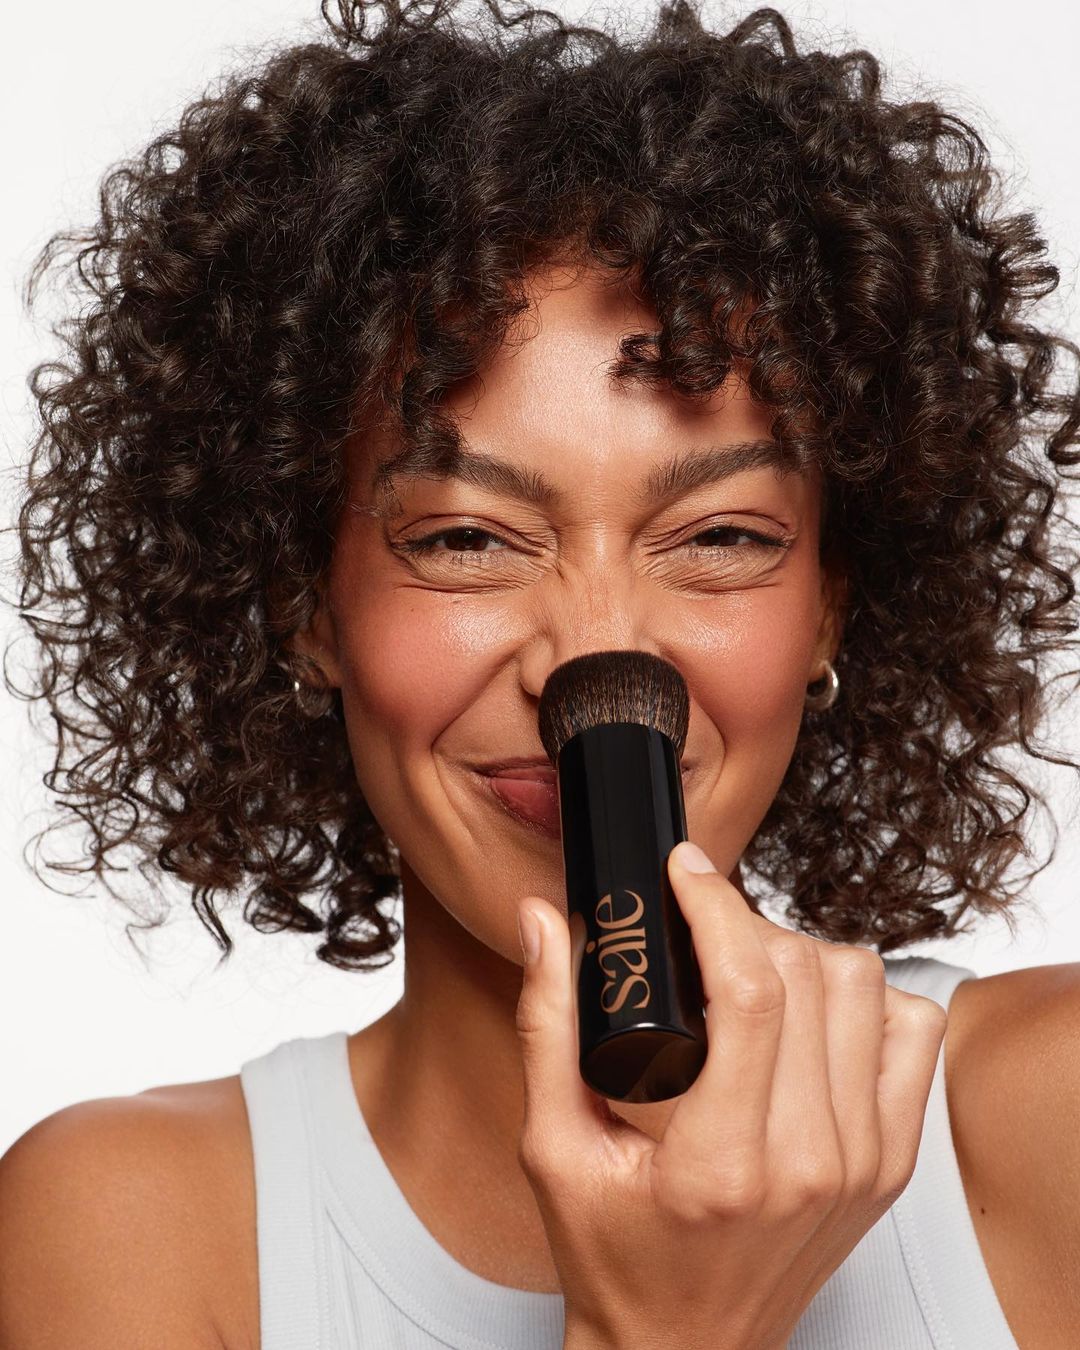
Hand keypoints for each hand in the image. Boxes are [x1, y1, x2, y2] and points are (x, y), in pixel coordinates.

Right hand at [514, 839, 947, 1349]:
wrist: (685, 1349)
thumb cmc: (615, 1256)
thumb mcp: (552, 1145)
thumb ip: (547, 1024)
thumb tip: (544, 921)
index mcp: (721, 1164)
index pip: (748, 991)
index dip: (716, 906)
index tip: (685, 870)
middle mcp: (810, 1163)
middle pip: (809, 975)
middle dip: (746, 923)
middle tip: (699, 928)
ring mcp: (864, 1164)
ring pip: (866, 988)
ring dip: (804, 954)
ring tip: (750, 969)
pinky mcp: (891, 1163)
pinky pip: (914, 1032)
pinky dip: (870, 999)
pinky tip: (814, 1012)